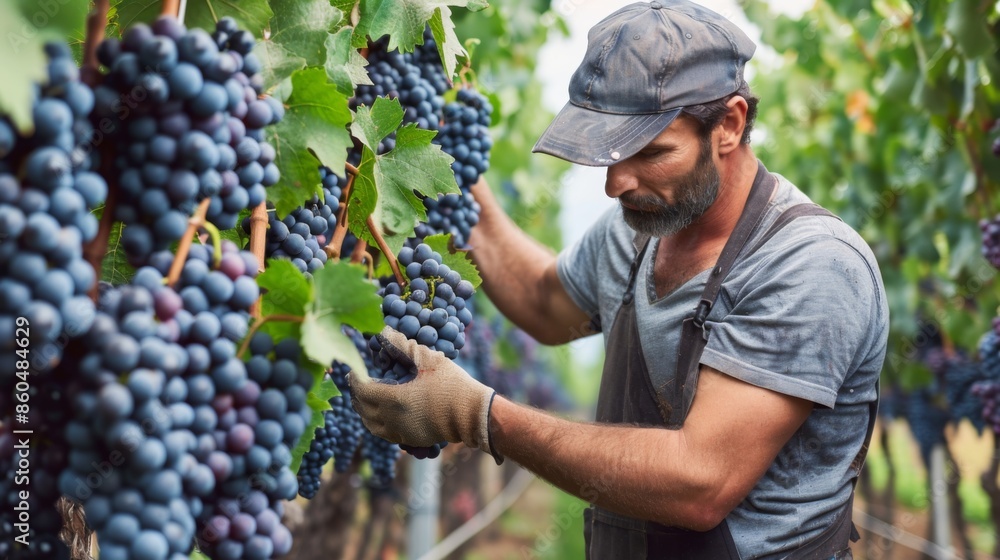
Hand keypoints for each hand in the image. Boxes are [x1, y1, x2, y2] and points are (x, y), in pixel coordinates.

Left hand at [348, 326, 502, 462]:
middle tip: (357, 380)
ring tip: (364, 398)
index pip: (362, 390)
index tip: (352, 369)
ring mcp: (400, 432)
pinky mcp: (409, 440)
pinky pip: (383, 433)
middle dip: (356, 394)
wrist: (472, 414)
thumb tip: (384, 331)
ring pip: (370, 424)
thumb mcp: (427, 359)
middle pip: (362, 408)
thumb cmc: (451, 384)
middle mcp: (391, 419)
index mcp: (393, 399)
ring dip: (363, 411)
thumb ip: (403, 345)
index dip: (354, 379)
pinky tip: (381, 414)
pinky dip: (376, 422)